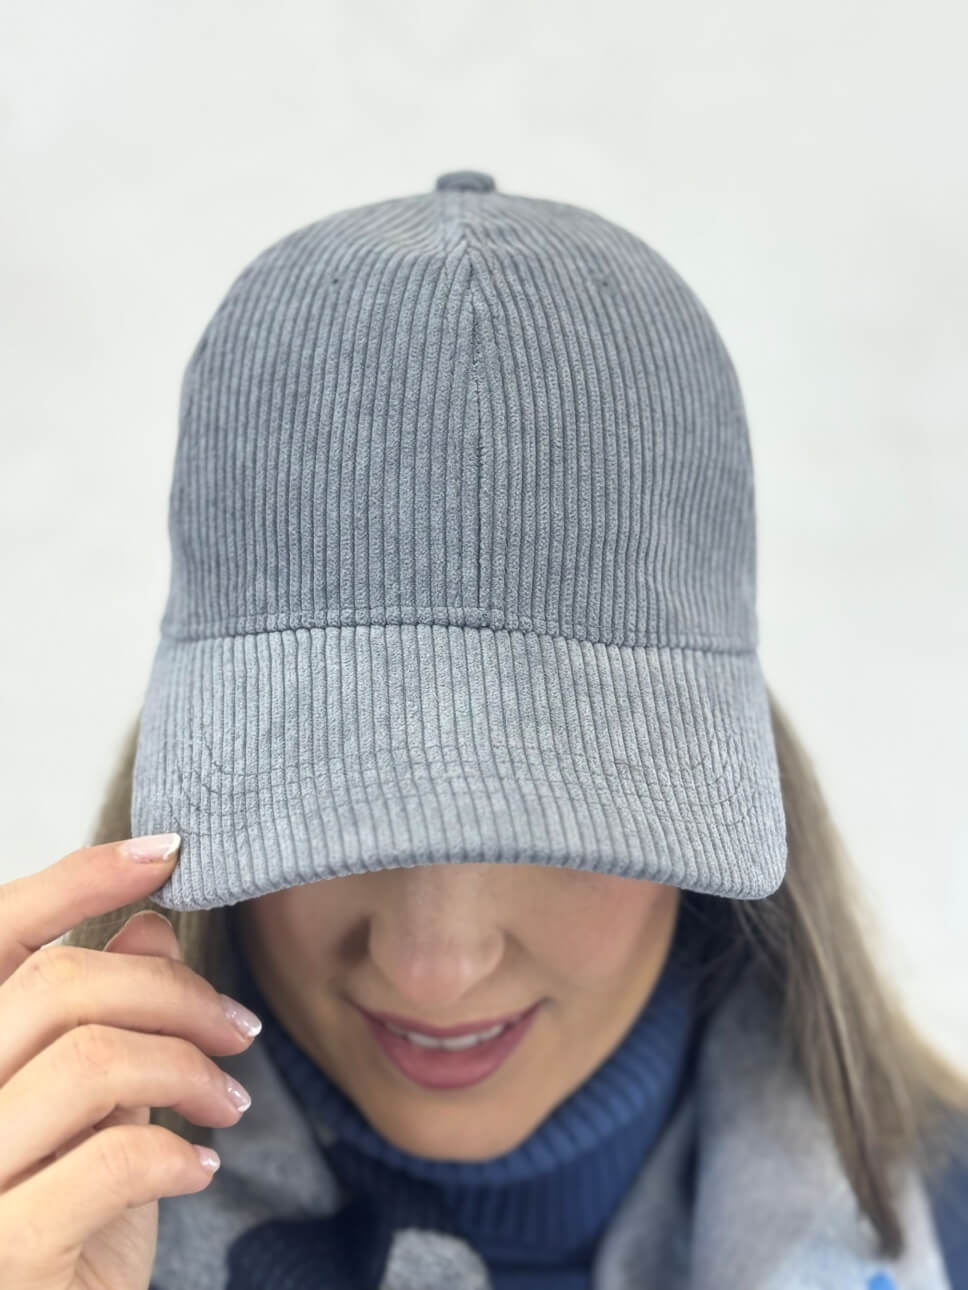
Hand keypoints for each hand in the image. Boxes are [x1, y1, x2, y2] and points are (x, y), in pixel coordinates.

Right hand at [0, 834, 261, 1289]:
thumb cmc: (61, 1234)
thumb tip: (149, 925)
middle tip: (235, 1027)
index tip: (166, 855)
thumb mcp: (87, 1119)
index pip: (0, 932)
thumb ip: (102, 1024)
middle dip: (173, 991)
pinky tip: (199, 1167)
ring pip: (95, 1059)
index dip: (79, 879)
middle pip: (63, 983)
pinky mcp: (1, 1253)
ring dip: (189, 1069)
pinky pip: (116, 1156)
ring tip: (228, 1101)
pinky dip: (177, 1152)